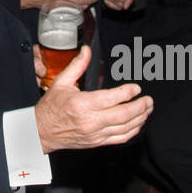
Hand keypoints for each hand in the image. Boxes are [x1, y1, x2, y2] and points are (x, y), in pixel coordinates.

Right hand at [34, 46, 151, 151]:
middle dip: (140, 106)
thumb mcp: (61, 82)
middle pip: (124, 114)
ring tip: (147, 109)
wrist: (42, 131)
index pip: (112, 98)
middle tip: (149, 100)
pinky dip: (132, 131)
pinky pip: (120, 138)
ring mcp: (95, 133)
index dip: (128, 92)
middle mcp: (91, 120)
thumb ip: (77, 66)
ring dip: (140, 118)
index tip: (136, 88)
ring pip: (125, 128)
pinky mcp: (97, 142)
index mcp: (82, 103)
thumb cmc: (51, 107)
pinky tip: (138, 124)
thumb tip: (86, 50)